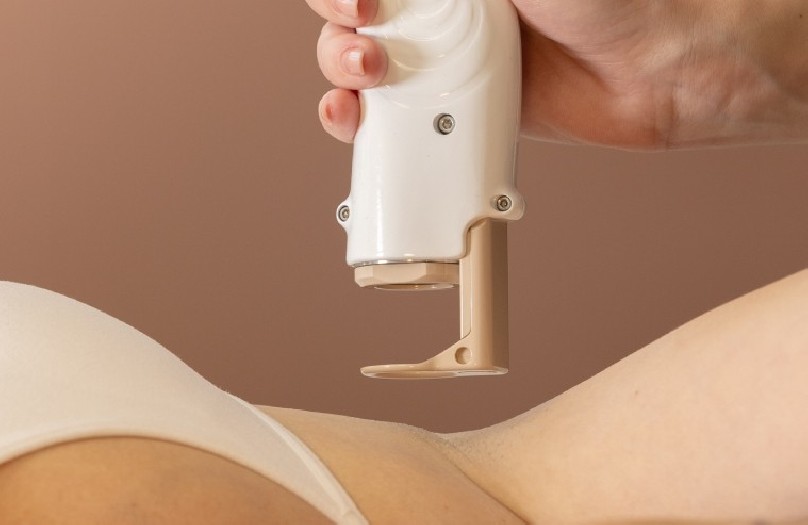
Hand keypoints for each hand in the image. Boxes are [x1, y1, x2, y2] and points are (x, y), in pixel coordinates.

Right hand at [306, 0, 807, 148]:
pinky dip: (372, 130)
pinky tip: (366, 126)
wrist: (667, 64)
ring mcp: (452, 64)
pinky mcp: (466, 114)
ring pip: (367, 73)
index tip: (355, 3)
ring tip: (365, 89)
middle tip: (366, 44)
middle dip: (340, 35)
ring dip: (343, 82)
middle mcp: (444, 11)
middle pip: (355, 21)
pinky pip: (404, 124)